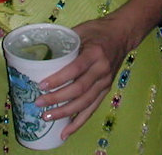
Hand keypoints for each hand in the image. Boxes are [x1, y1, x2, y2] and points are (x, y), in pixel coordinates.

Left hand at [34, 16, 134, 138]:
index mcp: (95, 52)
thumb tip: (41, 54)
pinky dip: (79, 122)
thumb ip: (65, 43)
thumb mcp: (82, 30)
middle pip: (79, 89)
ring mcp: (105, 81)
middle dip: (57, 99)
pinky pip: (92, 108)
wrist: (122, 34)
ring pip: (85, 102)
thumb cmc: (99, 30)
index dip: (59, 79)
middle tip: (39, 103)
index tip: (42, 85)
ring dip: (65, 112)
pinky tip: (66, 131)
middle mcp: (102, 69)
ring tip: (47, 117)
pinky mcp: (106, 89)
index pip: (76, 68)